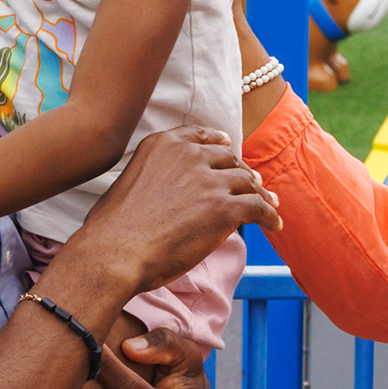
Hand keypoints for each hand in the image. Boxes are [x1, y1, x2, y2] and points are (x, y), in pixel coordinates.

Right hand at [58, 129, 268, 312]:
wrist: (115, 252)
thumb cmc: (112, 229)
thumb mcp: (130, 182)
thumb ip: (154, 177)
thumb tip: (166, 196)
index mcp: (163, 144)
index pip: (201, 137)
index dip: (220, 143)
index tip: (229, 146)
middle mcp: (189, 156)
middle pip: (228, 160)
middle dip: (243, 171)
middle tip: (255, 183)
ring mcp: (208, 180)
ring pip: (247, 182)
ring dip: (262, 194)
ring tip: (271, 204)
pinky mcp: (224, 208)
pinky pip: (258, 207)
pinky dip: (270, 216)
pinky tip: (275, 225)